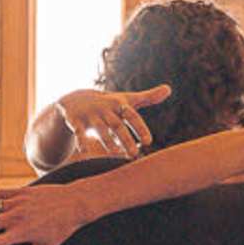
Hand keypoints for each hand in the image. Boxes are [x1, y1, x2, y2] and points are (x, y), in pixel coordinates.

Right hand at [53, 83, 169, 159]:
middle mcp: (105, 109)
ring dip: (108, 141)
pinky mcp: (75, 120)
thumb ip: (148, 97)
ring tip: (116, 154)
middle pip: (117, 125)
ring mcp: (90, 114)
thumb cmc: (109, 103)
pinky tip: (84, 152)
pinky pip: (78, 132)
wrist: (75, 99)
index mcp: (119, 104)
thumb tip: (169, 89)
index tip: (148, 141)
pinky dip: (81, 141)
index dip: (140, 127)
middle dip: (125, 139)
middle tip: (135, 155)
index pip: (132, 116)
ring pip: (100, 129)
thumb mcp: (127, 99)